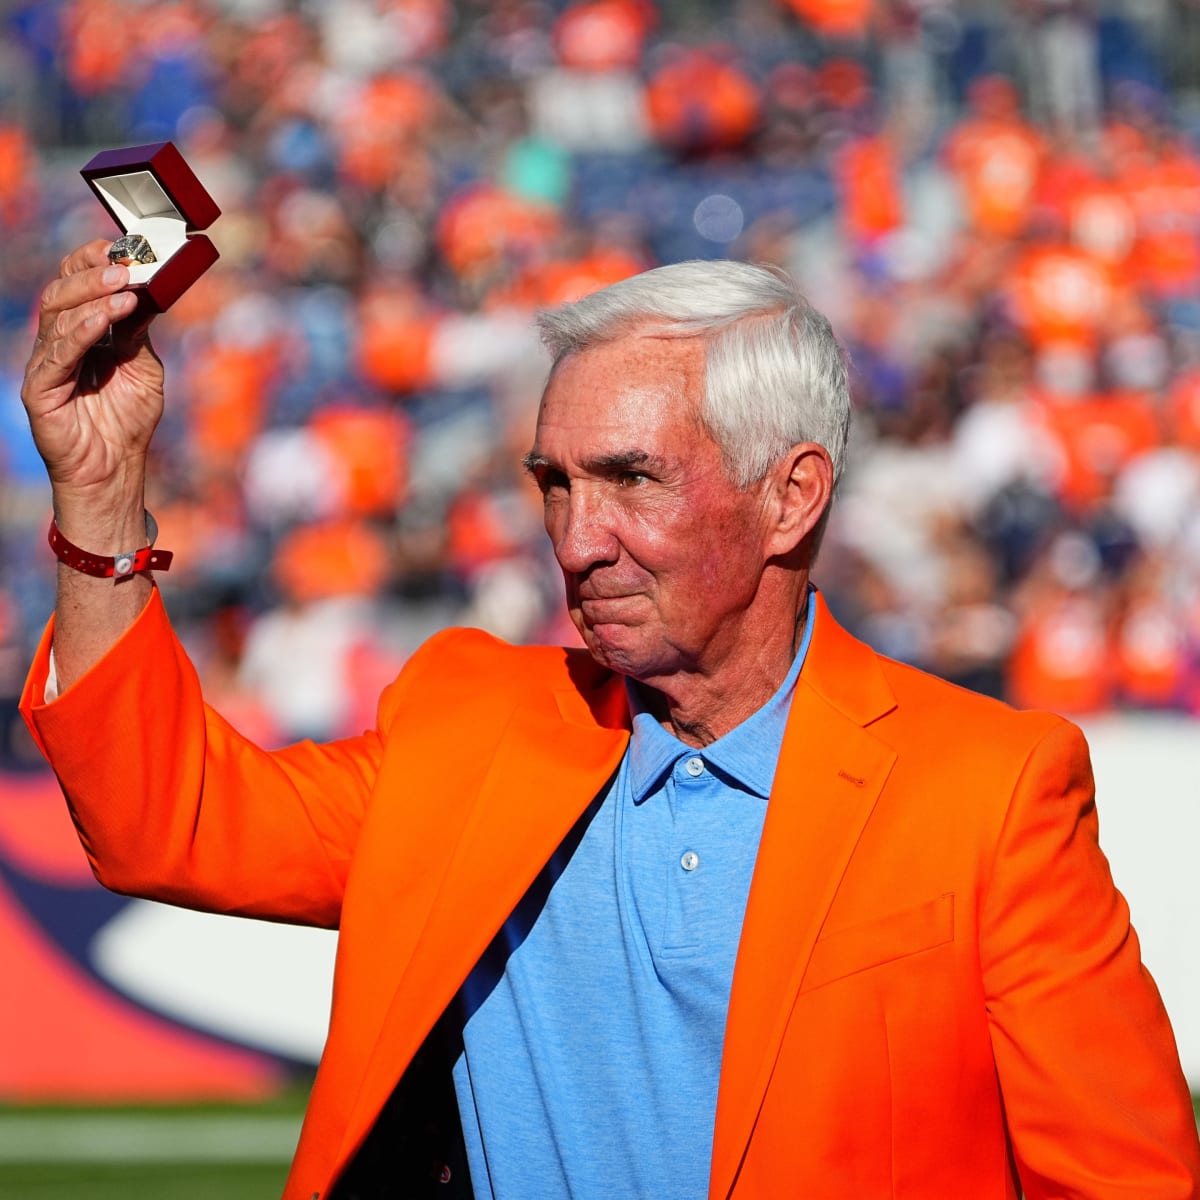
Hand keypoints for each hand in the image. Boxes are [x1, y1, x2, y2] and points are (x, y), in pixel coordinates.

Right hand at [21, 239, 164, 502]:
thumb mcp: (143, 368)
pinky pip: (57, 353)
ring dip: (92, 300)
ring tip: (123, 291)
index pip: (76, 285)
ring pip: (57, 317)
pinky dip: (80, 333)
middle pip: (62, 293)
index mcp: (82, 332)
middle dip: (92, 276)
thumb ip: (138, 333)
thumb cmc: (127, 420)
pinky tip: (101, 321)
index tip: (121, 249)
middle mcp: (59, 342)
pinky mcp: (40, 388)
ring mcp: (46, 363)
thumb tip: (146, 292)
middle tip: (124, 268)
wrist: (115, 468)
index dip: (92, 263)